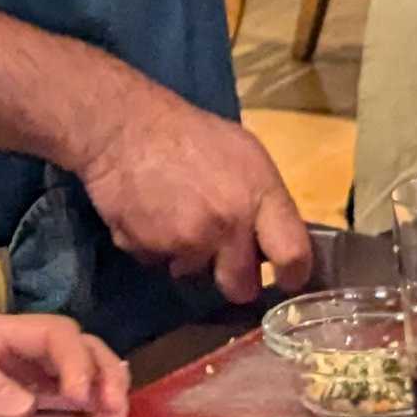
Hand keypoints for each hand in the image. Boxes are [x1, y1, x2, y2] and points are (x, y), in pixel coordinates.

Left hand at [0, 312, 131, 416]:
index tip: (78, 394)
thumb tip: (26, 404)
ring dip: (100, 408)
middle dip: (104, 377)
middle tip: (112, 410)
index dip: (76, 360)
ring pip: (75, 396)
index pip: (53, 336)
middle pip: (77, 358)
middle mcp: (10, 365)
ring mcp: (11, 403)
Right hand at [69, 78, 314, 304]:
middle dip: (235, 279)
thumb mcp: (246, 154)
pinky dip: (156, 247)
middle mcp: (227, 226)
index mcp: (258, 197)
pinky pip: (159, 263)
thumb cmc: (190, 134)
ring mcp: (186, 242)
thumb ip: (263, 200)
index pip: (293, 256)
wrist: (123, 128)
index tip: (287, 279)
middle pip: (242, 288)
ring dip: (189, 257)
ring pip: (196, 274)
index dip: (293, 275)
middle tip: (224, 259)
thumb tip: (273, 238)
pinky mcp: (149, 251)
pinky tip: (152, 216)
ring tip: (177, 218)